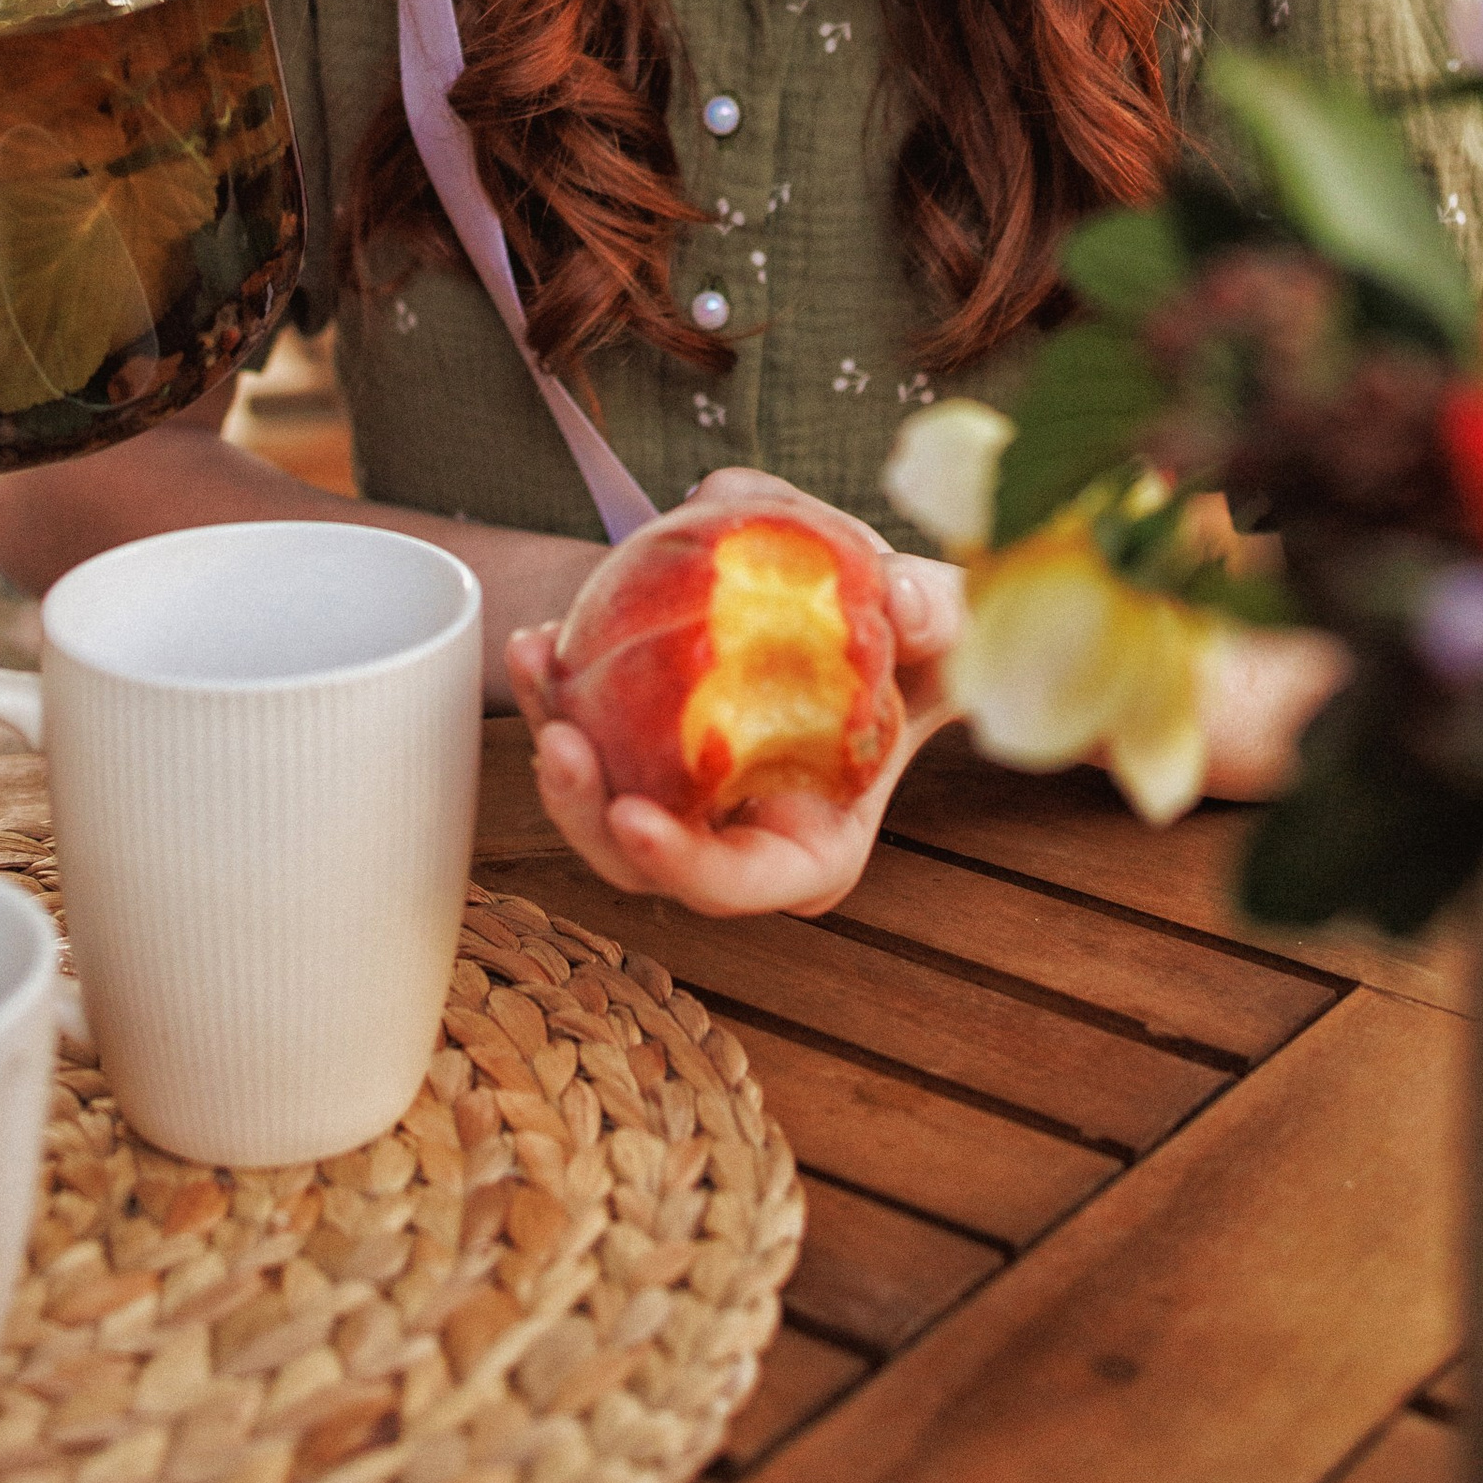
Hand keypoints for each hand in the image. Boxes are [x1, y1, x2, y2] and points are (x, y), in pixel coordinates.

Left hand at [507, 469, 963, 919]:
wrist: (878, 619)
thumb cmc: (923, 648)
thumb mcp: (949, 632)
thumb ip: (936, 614)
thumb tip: (899, 598)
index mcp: (809, 849)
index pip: (738, 884)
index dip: (681, 867)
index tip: (635, 816)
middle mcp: (734, 841)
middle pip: (640, 859)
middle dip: (586, 812)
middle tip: (560, 736)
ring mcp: (685, 798)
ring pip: (598, 801)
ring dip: (552, 739)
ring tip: (534, 656)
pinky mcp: (649, 747)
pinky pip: (593, 736)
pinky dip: (559, 693)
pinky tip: (542, 636)